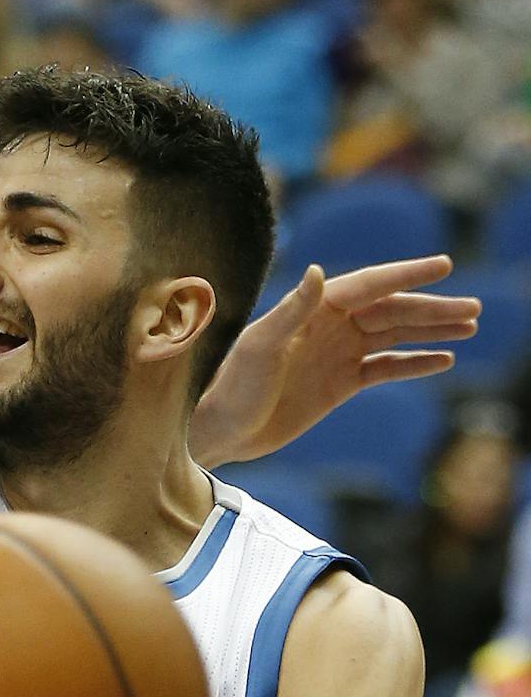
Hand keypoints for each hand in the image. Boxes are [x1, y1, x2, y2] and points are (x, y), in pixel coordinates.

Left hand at [190, 256, 479, 466]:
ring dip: (431, 330)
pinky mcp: (341, 382)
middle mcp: (329, 325)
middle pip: (391, 310)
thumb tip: (319, 271)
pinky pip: (386, 367)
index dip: (406, 275)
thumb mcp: (260, 347)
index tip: (444, 265)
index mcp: (312, 309)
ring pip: (395, 335)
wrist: (222, 430)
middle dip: (432, 308)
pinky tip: (443, 360)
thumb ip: (291, 310)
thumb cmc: (233, 387)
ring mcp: (338, 353)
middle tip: (473, 309)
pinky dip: (414, 362)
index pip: (369, 285)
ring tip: (469, 327)